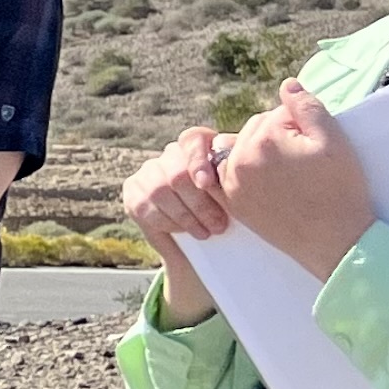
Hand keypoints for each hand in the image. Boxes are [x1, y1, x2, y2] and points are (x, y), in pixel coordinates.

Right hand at [121, 123, 233, 327]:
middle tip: (219, 225)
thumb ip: (238, 175)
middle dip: (199, 202)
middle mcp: (169, 156)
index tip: (208, 184)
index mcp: (197, 147)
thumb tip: (256, 167)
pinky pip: (147, 206)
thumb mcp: (238, 193)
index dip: (198, 159)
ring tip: (206, 233)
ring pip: (161, 190)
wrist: (205, 250)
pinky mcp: (133, 193)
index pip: (194, 139)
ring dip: (186, 216)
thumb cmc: (229, 215)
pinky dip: (169, 222)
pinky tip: (185, 231)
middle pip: (178, 171)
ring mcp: (148, 173)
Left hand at [220, 81, 375, 277]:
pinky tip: (271, 183)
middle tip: (306, 162)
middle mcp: (239, 159)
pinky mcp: (232, 203)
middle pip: (257, 129)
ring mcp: (232, 183)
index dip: (303, 125)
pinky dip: (246, 172)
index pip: (279, 113)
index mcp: (263, 138)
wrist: (334, 240)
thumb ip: (307, 106)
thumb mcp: (333, 140)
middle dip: (279, 137)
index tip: (316, 148)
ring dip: (261, 153)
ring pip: (243, 149)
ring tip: (290, 173)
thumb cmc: (340, 188)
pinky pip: (230, 175)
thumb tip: (286, 85)